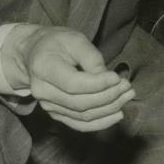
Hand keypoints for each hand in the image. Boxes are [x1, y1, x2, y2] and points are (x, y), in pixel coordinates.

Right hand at [2, 25, 134, 131]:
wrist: (35, 55)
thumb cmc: (57, 43)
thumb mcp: (75, 39)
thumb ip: (91, 57)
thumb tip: (107, 78)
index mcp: (44, 69)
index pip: (73, 84)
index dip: (98, 84)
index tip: (117, 77)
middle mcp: (42, 92)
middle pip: (80, 103)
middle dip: (109, 96)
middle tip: (127, 86)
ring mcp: (48, 106)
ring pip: (82, 115)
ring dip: (109, 109)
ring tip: (127, 96)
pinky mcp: (57, 114)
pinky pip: (80, 124)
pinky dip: (100, 122)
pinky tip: (117, 114)